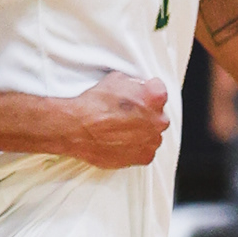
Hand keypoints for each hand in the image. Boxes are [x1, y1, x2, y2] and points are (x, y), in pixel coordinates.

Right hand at [55, 72, 169, 170]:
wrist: (77, 129)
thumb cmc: (93, 105)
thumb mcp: (115, 80)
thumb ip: (133, 84)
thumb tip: (135, 87)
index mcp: (155, 97)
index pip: (159, 90)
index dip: (147, 91)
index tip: (140, 94)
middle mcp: (157, 120)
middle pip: (158, 114)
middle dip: (146, 113)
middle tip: (127, 114)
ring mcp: (152, 140)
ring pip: (153, 134)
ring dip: (142, 132)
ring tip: (121, 129)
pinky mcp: (144, 157)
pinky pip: (146, 151)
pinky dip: (137, 147)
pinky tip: (121, 141)